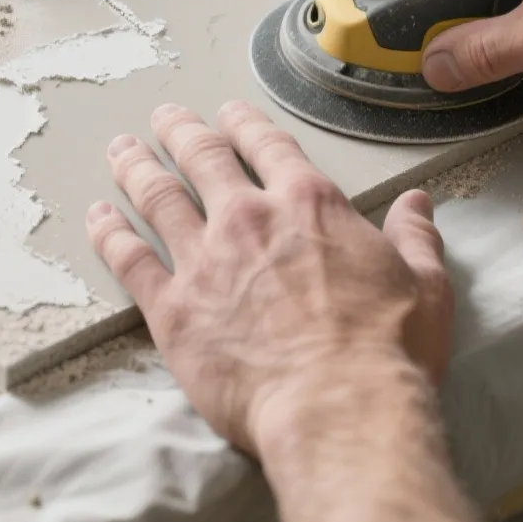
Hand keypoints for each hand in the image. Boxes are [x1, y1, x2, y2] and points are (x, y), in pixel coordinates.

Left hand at [86, 101, 452, 454]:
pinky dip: (109, 233)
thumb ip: (415, 238)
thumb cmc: (387, 352)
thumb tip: (418, 205)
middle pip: (203, 158)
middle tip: (164, 118)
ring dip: (136, 168)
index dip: (245, 125)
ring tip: (121, 150)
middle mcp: (250, 220)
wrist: (338, 406)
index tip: (229, 114)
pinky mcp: (173, 308)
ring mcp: (205, 261)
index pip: (269, 146)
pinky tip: (97, 217)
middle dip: (180, 132)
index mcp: (309, 206)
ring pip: (158, 197)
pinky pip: (130, 260)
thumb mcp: (425, 286)